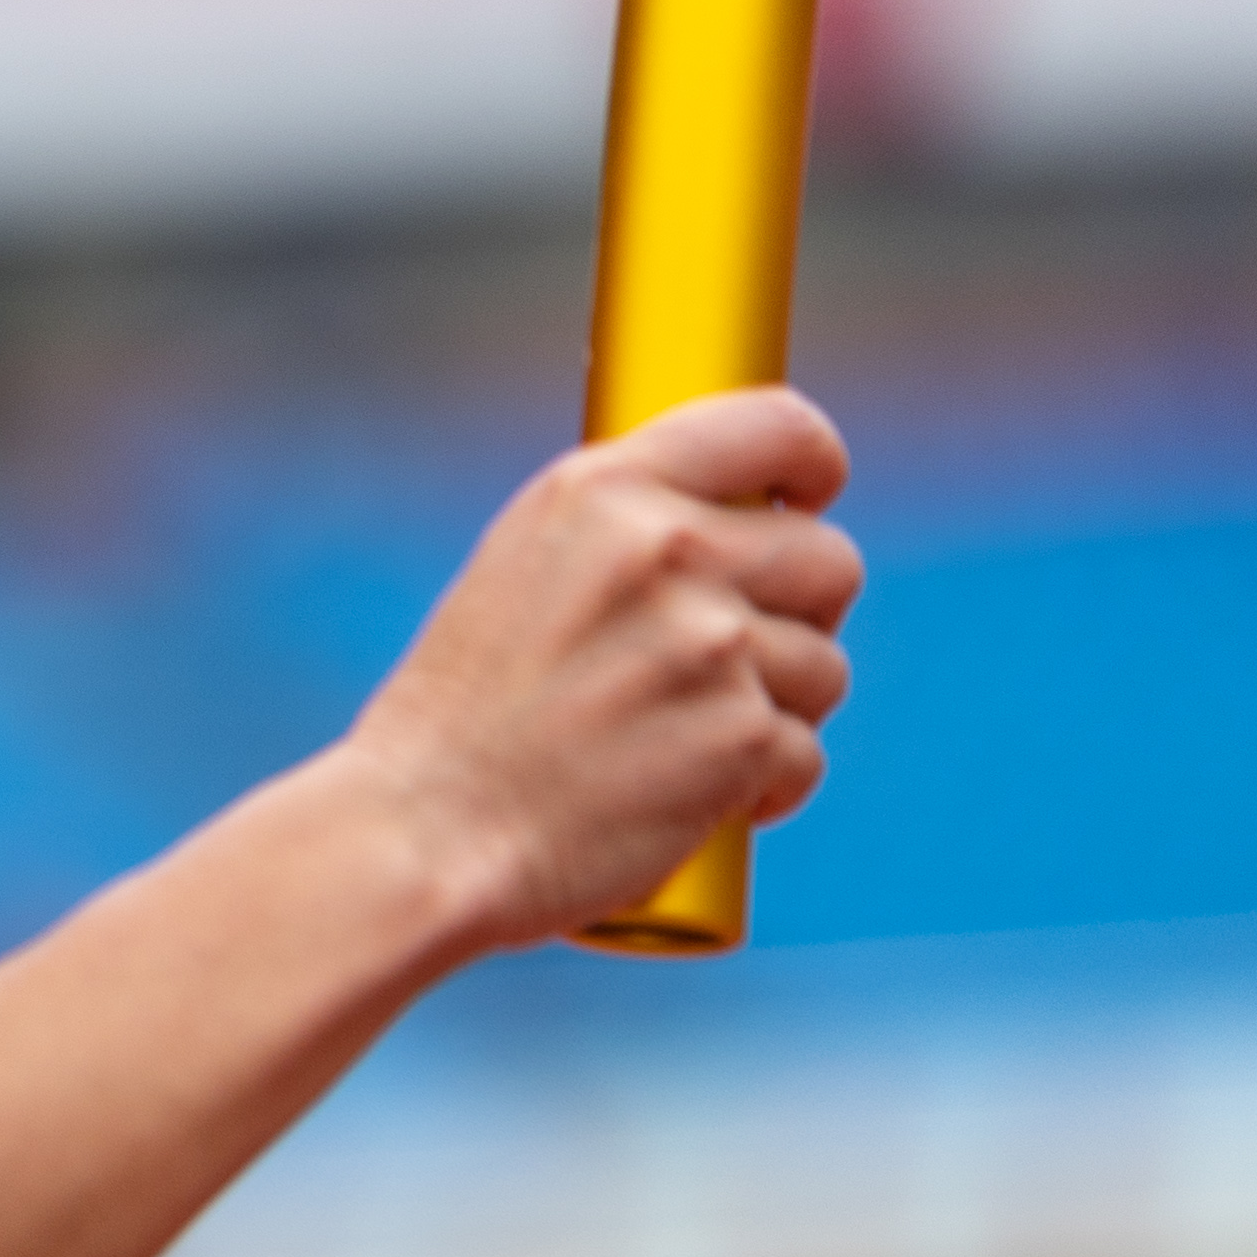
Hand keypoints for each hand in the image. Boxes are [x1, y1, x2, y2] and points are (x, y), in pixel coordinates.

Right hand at [337, 386, 861, 954]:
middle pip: (829, 558)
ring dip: (778, 710)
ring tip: (686, 739)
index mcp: (604, 490)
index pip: (776, 427)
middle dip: (803, 613)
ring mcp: (710, 644)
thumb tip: (736, 522)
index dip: (815, 464)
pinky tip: (693, 799)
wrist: (426, 829)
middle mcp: (665, 550)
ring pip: (824, 666)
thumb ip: (623, 531)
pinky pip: (802, 754)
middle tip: (738, 659)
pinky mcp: (740, 737)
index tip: (810, 500)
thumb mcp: (521, 567)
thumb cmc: (462, 714)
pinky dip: (762, 787)